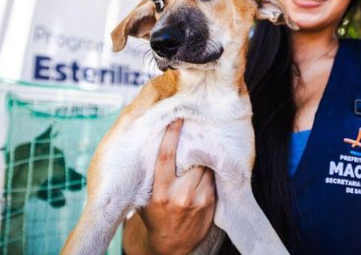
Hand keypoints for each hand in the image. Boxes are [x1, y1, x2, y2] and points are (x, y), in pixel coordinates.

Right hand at [123, 119, 215, 254]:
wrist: (170, 246)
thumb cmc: (155, 215)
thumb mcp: (147, 197)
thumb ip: (153, 175)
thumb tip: (154, 144)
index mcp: (161, 191)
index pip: (166, 156)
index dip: (172, 135)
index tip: (177, 118)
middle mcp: (180, 194)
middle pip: (192, 158)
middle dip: (194, 144)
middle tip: (197, 128)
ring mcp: (199, 198)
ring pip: (206, 166)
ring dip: (205, 157)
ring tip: (204, 145)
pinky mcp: (211, 202)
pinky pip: (213, 177)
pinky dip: (211, 169)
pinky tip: (208, 164)